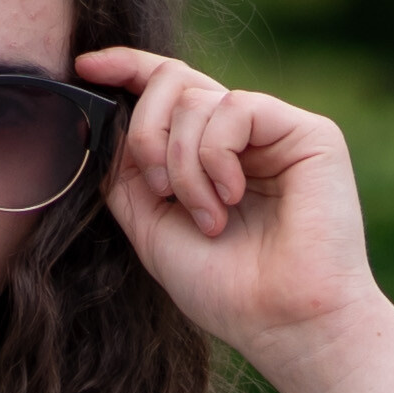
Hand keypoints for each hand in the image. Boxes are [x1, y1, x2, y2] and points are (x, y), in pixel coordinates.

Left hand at [78, 51, 377, 378]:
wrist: (283, 323)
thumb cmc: (226, 291)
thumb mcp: (153, 231)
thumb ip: (126, 178)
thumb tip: (103, 126)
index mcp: (208, 155)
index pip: (168, 91)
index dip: (126, 69)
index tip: (86, 68)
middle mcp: (242, 136)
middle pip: (174, 82)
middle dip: (147, 132)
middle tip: (158, 190)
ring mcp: (275, 132)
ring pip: (197, 99)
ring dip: (184, 165)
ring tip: (208, 218)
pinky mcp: (308, 132)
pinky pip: (234, 108)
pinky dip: (216, 156)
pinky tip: (231, 197)